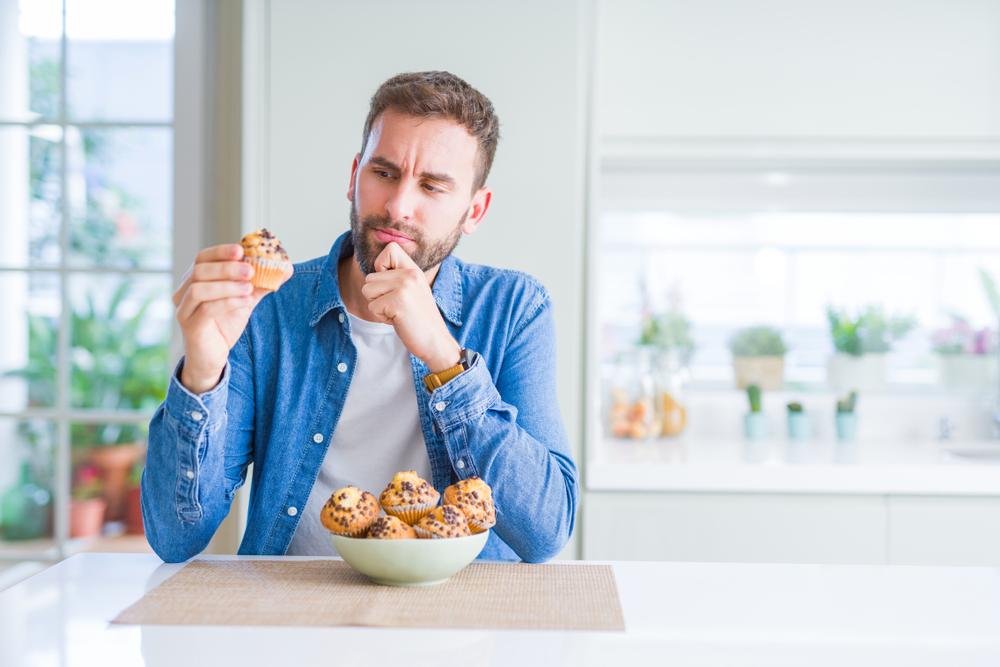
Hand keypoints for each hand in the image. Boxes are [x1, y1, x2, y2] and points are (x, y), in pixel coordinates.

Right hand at [173, 244, 292, 392]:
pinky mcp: (190, 326)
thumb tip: (286, 269)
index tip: (241, 250)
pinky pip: (206, 309)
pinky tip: (245, 302)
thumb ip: (260, 284)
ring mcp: (184, 309)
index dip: (220, 251)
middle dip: (227, 267)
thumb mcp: (244, 301)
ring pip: (199, 288)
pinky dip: (228, 302)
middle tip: (250, 270)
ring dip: (227, 285)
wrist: (212, 357)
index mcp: (194, 281)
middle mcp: (184, 292)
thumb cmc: (224, 325)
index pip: (202, 258)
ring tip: (249, 287)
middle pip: (199, 270)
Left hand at [362, 242, 460, 371]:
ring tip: (398, 312)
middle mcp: (410, 274)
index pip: (389, 249)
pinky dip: (382, 318)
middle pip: (370, 277)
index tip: (391, 284)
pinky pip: (372, 307)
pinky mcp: (397, 302)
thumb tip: (372, 273)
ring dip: (378, 306)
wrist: (435, 341)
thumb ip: (397, 277)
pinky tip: (398, 320)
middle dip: (377, 295)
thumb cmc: (420, 319)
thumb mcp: (413, 290)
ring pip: (367, 291)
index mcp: (414, 269)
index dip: (381, 266)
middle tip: (398, 306)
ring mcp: (404, 287)